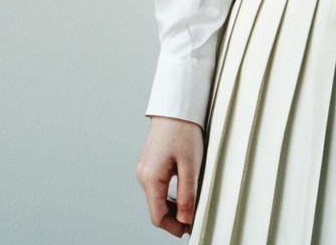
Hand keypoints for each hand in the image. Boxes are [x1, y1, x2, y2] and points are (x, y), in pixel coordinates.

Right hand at [136, 115, 204, 236]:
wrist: (175, 106)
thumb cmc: (183, 131)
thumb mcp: (190, 165)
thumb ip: (188, 194)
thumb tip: (187, 219)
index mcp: (150, 179)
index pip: (158, 216)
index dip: (173, 227)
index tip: (189, 230)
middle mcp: (143, 176)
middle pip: (156, 208)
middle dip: (173, 218)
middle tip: (193, 220)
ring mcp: (145, 169)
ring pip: (156, 198)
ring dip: (172, 206)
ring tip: (191, 206)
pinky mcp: (150, 162)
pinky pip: (157, 186)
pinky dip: (169, 194)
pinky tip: (183, 192)